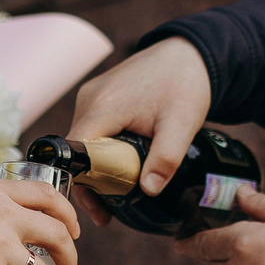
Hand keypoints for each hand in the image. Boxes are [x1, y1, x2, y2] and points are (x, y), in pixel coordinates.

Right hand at [68, 38, 211, 221]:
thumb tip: (149, 191)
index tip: (102, 210)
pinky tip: (122, 164)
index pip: (75, 154)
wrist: (188, 53)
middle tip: (111, 211)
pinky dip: (102, 151)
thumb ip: (166, 158)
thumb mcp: (183, 124)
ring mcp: (90, 97)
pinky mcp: (97, 97)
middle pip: (77, 153)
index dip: (84, 186)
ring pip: (84, 143)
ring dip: (99, 167)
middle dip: (93, 183)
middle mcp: (88, 100)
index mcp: (103, 107)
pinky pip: (91, 132)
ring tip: (120, 190)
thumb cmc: (185, 84)